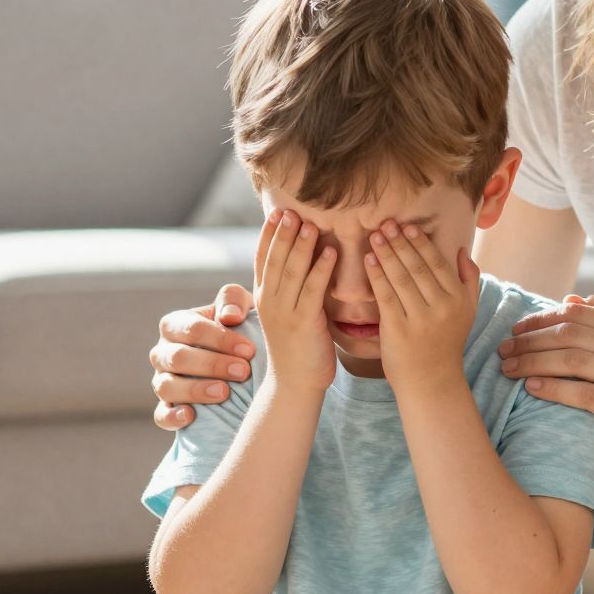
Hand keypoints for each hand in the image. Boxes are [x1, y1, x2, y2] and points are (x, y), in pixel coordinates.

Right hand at [150, 283, 255, 429]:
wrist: (241, 362)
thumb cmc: (240, 329)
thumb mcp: (241, 308)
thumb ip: (234, 300)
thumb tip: (230, 316)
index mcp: (176, 325)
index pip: (190, 328)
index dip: (219, 338)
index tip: (249, 350)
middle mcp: (164, 352)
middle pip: (177, 358)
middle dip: (211, 364)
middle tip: (243, 372)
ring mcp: (162, 381)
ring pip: (165, 386)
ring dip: (194, 390)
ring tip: (225, 392)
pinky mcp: (166, 408)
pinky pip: (161, 415)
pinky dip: (172, 417)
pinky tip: (191, 416)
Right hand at [254, 209, 337, 390]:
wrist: (295, 383)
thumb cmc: (298, 346)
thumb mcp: (288, 312)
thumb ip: (292, 287)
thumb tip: (304, 259)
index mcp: (264, 297)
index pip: (262, 258)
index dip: (269, 235)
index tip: (277, 212)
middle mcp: (270, 301)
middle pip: (275, 259)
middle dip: (284, 233)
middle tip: (292, 209)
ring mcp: (285, 312)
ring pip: (291, 271)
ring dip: (302, 246)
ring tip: (310, 224)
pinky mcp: (303, 323)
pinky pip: (313, 290)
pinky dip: (321, 269)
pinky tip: (331, 252)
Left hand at [365, 221, 480, 397]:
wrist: (431, 381)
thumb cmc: (446, 343)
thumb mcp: (468, 312)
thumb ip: (470, 280)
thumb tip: (462, 250)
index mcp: (458, 299)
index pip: (437, 263)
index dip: (421, 243)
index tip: (408, 227)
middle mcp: (442, 307)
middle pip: (417, 267)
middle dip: (400, 243)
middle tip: (386, 224)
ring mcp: (420, 318)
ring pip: (400, 278)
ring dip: (386, 254)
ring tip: (376, 236)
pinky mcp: (398, 329)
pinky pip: (385, 295)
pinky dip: (376, 275)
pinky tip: (369, 260)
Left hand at [496, 294, 593, 469]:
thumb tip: (570, 298)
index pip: (577, 313)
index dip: (541, 318)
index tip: (515, 330)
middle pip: (571, 334)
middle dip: (530, 340)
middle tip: (503, 350)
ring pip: (573, 360)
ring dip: (534, 362)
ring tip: (509, 369)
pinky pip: (582, 394)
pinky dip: (552, 388)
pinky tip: (530, 387)